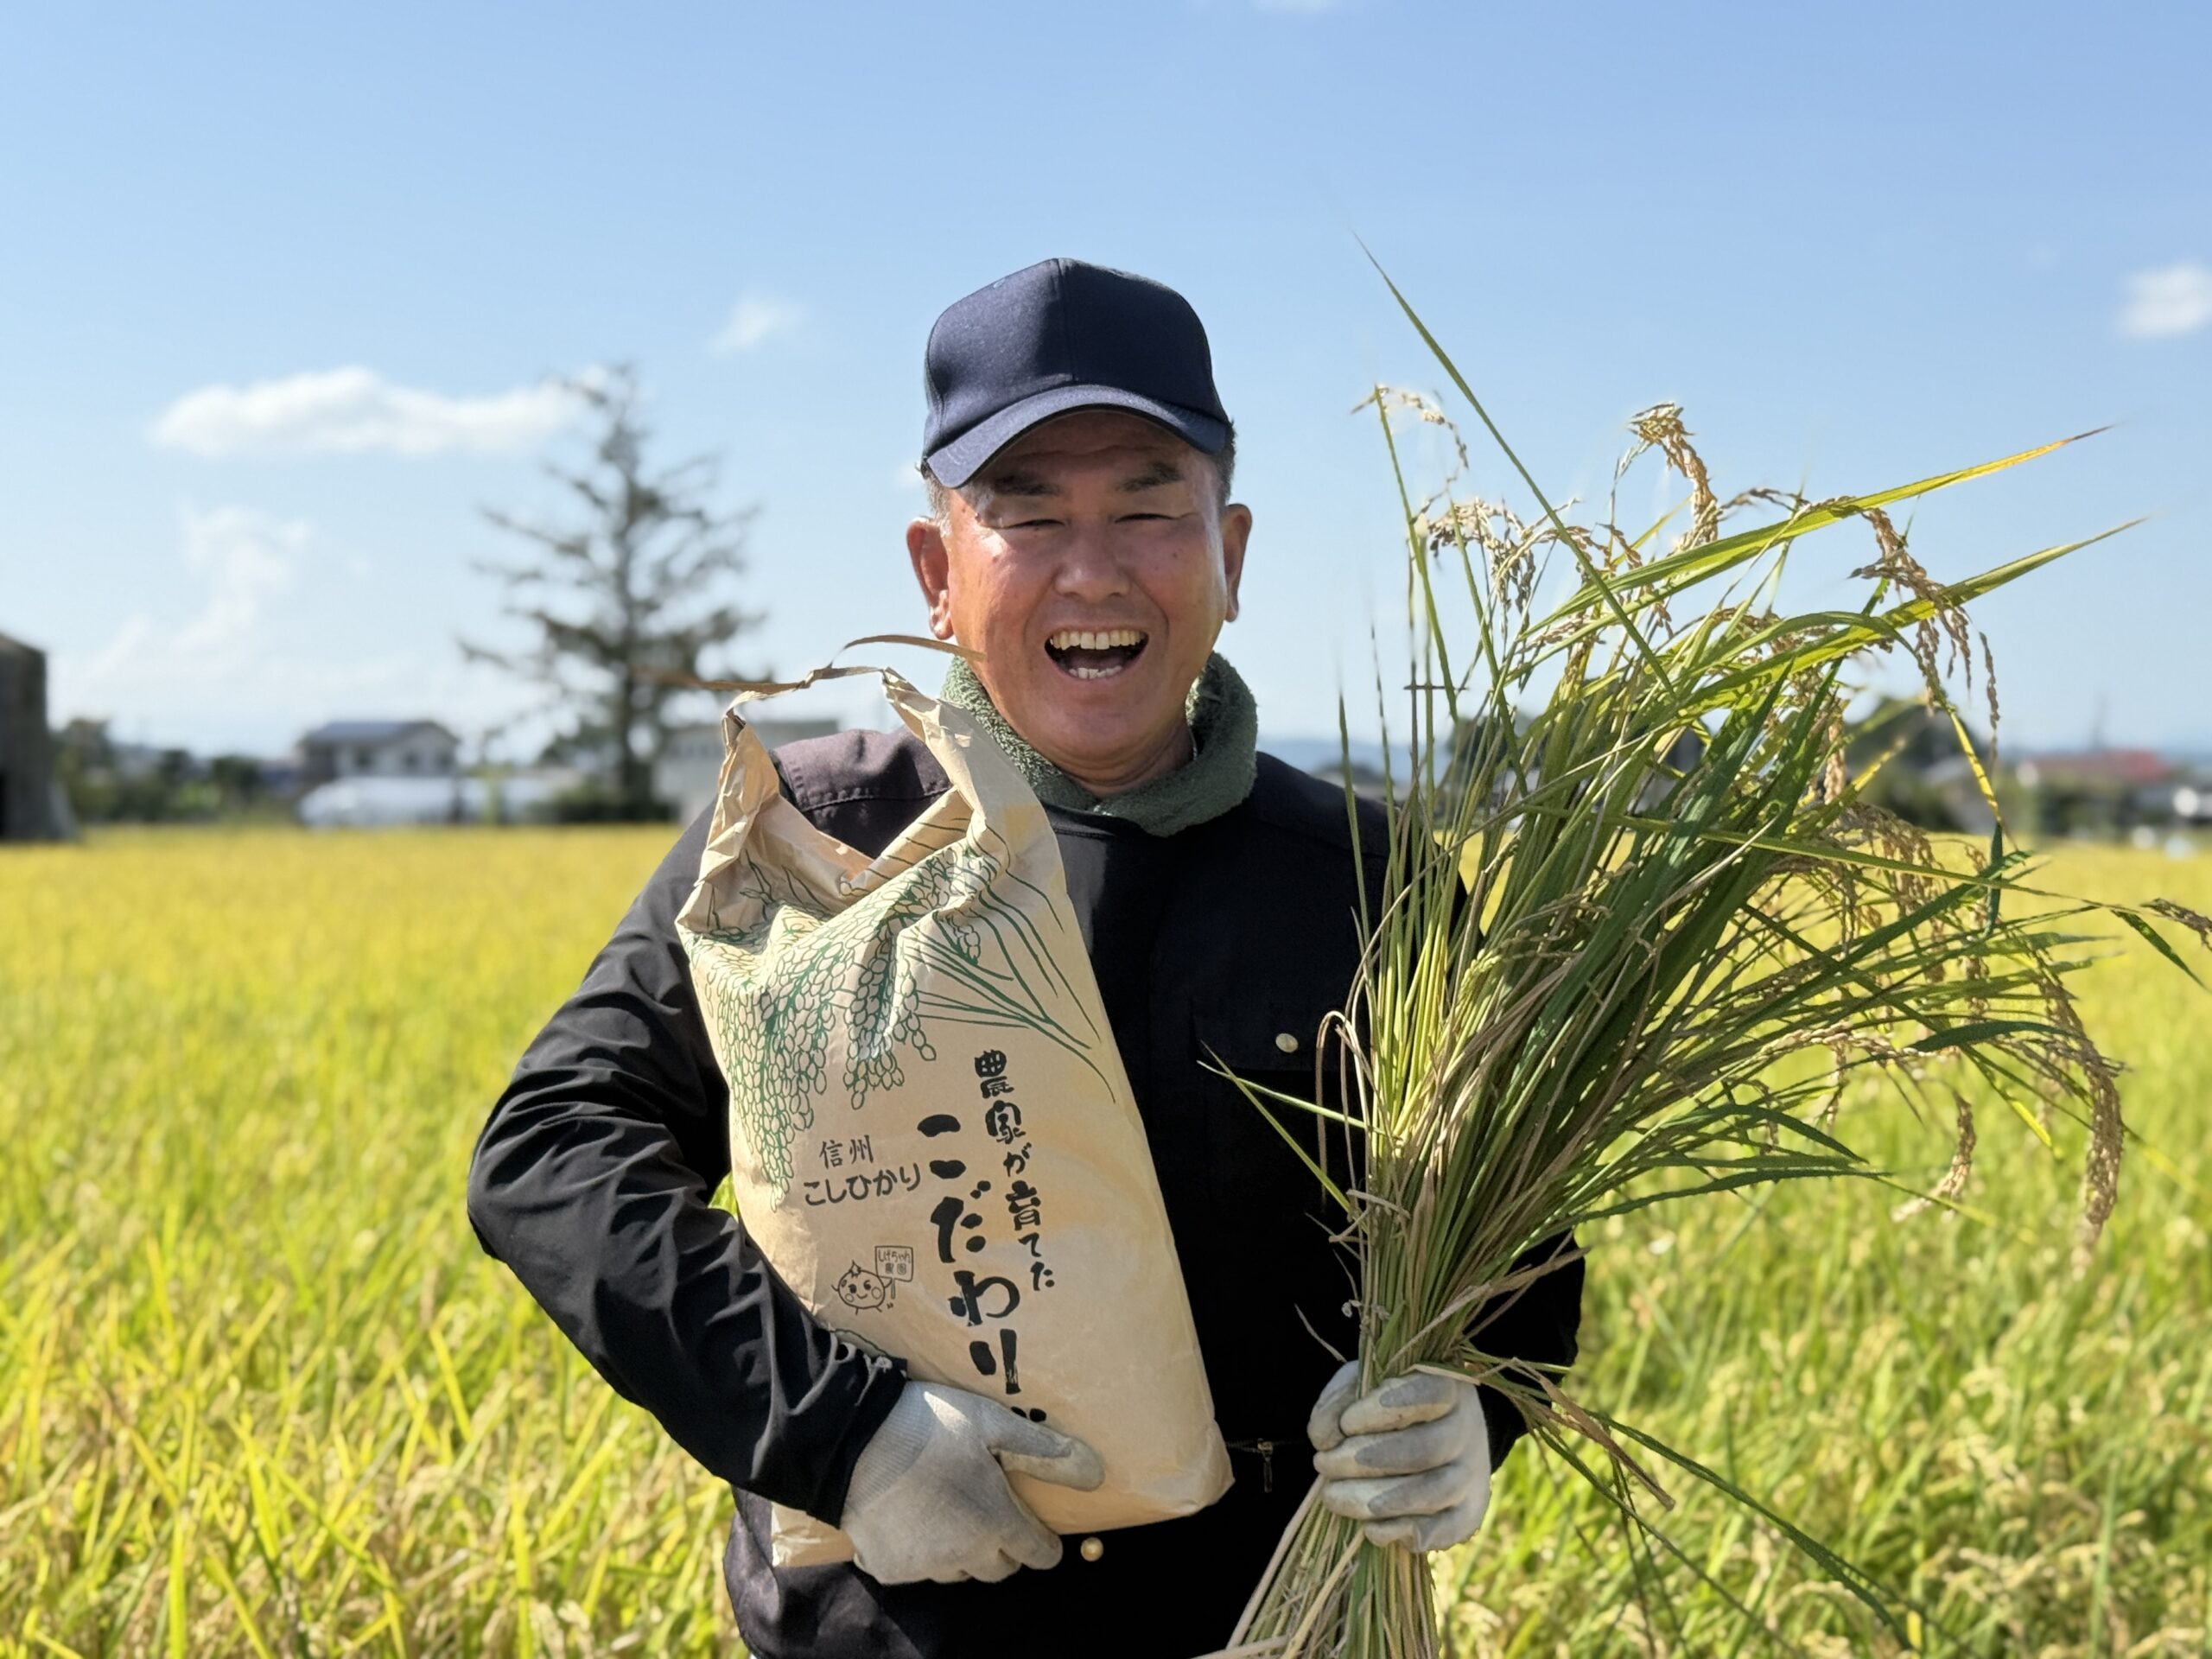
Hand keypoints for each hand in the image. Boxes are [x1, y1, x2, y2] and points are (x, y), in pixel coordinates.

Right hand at [840, 1380, 1104, 1584]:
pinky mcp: (889, 1569)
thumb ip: (1045, 1451)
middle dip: (1002, 1545)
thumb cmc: (928, 1426)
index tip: (1035, 1525)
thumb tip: (1095, 1473)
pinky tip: (909, 1517)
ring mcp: (925, 1566)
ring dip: (961, 1550)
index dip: (1043, 1542)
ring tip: (947, 1509)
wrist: (850, 1439)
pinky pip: (916, 1569)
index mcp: (996, 1523)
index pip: (1039, 1556)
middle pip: (999, 1568)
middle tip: (987, 1507)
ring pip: (958, 1571)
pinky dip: (918, 1551)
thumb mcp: (993, 1424)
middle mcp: (965, 1556)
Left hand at [1306, 1361, 1491, 1550]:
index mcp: (1446, 1388)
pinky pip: (1445, 1529)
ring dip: (1377, 1500)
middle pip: (1425, 1450)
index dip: (1385, 1411)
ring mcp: (1471, 1474)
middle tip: (1323, 1464)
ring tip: (1333, 1497)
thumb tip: (1323, 1437)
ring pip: (1433, 1492)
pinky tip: (1371, 1530)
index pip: (1428, 1394)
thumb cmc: (1388, 1406)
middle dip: (1367, 1462)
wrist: (1432, 1435)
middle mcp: (1466, 1431)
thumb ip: (1338, 1402)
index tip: (1346, 1423)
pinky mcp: (1467, 1513)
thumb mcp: (1362, 1387)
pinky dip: (1405, 1532)